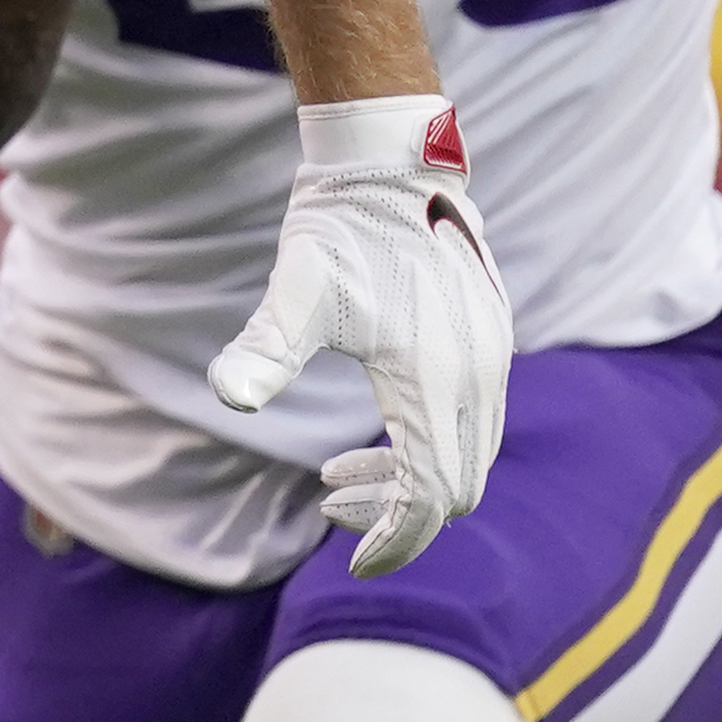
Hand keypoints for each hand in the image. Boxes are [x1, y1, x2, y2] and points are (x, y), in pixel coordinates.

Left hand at [209, 95, 510, 576]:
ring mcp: (493, 357)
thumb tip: (228, 398)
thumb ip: (267, 349)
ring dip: (413, 477)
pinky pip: (476, 420)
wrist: (392, 160)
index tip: (350, 561)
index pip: (427, 498)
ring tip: (337, 468)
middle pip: (454, 489)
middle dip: (394, 513)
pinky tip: (379, 424)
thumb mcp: (296, 290)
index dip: (392, 541)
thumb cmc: (341, 227)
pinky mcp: (492, 337)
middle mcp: (479, 378)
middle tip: (325, 500)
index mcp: (435, 382)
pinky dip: (433, 442)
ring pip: (468, 456)